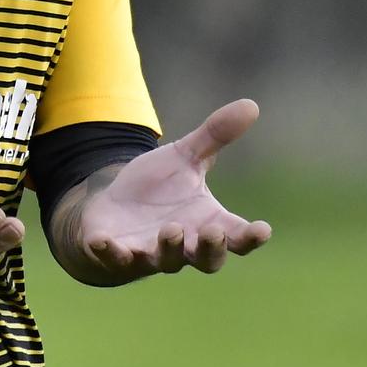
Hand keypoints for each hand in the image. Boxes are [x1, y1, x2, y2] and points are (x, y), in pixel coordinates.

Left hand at [66, 98, 271, 282]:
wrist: (115, 207)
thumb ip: (215, 136)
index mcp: (207, 223)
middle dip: (211, 248)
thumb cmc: (159, 187)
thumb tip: (251, 104)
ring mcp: (150, 253)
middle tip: (213, 232)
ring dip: (170, 248)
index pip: (236, 237)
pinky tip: (103, 240)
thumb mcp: (185, 157)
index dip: (250, 237)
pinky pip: (115, 259)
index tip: (263, 230)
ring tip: (171, 229)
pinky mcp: (116, 254)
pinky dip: (111, 253)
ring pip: (166, 261)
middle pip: (207, 259)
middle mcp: (184, 245)